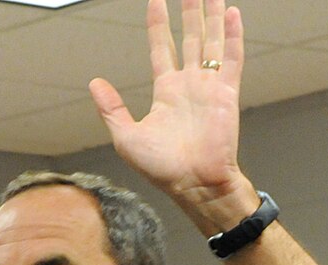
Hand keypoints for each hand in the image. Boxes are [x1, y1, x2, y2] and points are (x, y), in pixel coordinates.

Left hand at [90, 0, 256, 229]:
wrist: (195, 184)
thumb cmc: (163, 169)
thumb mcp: (126, 137)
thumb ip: (112, 108)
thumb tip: (94, 83)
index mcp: (167, 91)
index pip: (162, 48)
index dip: (158, 24)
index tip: (156, 1)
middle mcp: (190, 84)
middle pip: (190, 38)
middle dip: (189, 11)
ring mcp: (210, 87)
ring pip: (211, 41)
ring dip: (210, 15)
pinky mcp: (227, 93)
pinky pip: (231, 58)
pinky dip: (232, 36)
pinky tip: (230, 13)